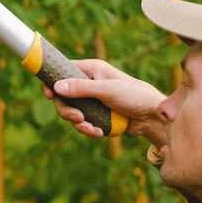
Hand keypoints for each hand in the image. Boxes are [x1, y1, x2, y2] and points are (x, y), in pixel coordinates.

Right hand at [41, 59, 166, 145]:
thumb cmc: (135, 96)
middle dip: (67, 109)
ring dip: (78, 123)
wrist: (153, 118)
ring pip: (71, 111)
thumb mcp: (107, 90)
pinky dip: (88, 129)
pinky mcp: (96, 115)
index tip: (48, 94)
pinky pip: (82, 122)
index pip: (63, 71)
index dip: (53, 81)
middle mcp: (89, 83)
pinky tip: (99, 132)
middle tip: (76, 118)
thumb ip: (82, 88)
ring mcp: (92, 100)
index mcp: (91, 70)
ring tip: (91, 128)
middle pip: (63, 95)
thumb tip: (56, 86)